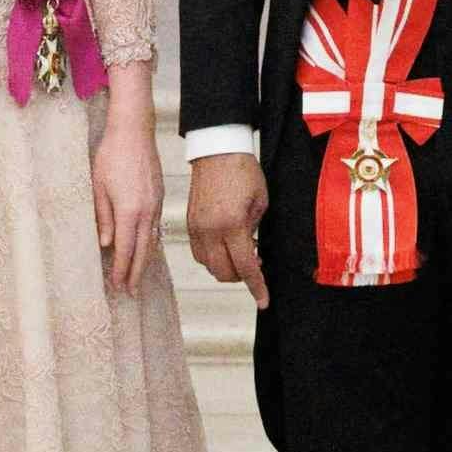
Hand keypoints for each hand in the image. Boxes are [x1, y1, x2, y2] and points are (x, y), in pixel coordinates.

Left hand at [89, 112, 160, 296]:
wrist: (134, 130)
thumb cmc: (111, 155)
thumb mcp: (98, 187)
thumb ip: (103, 218)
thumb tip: (106, 244)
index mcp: (130, 211)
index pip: (125, 249)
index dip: (121, 270)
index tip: (117, 286)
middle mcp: (147, 211)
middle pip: (143, 251)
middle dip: (136, 273)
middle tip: (130, 292)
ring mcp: (156, 203)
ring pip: (152, 240)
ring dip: (144, 260)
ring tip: (137, 275)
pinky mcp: (159, 196)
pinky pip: (156, 227)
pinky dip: (150, 242)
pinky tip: (144, 247)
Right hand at [187, 150, 268, 300]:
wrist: (217, 150)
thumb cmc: (243, 171)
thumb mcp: (260, 202)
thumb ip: (254, 231)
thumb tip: (251, 251)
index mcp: (232, 224)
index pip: (246, 266)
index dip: (257, 287)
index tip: (263, 302)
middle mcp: (210, 230)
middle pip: (224, 273)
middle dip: (241, 276)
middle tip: (256, 261)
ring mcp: (196, 228)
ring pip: (209, 266)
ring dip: (226, 267)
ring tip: (240, 250)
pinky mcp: (188, 224)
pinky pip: (198, 254)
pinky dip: (212, 257)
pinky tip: (224, 245)